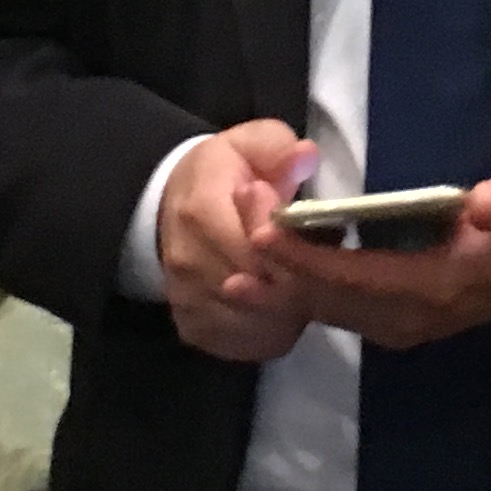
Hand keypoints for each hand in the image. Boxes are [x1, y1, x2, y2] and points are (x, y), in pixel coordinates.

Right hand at [157, 122, 315, 361]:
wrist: (174, 203)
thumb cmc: (226, 173)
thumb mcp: (250, 144)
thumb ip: (277, 148)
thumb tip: (305, 157)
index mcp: (201, 210)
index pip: (253, 247)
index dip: (291, 252)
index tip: (312, 242)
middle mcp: (185, 260)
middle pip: (253, 292)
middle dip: (293, 285)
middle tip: (316, 272)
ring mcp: (184, 297)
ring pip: (248, 324)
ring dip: (285, 314)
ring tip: (302, 291)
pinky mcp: (190, 326)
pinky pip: (237, 345)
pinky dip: (266, 336)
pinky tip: (282, 316)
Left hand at [245, 166, 490, 354]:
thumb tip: (483, 204)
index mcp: (438, 287)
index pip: (355, 277)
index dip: (306, 257)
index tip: (263, 226)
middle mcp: (408, 317)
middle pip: (326, 298)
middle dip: (276, 263)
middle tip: (238, 210)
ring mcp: (397, 326)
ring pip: (322, 311)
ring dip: (278, 281)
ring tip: (235, 244)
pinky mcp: (390, 321)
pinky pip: (331, 311)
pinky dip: (295, 290)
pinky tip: (263, 270)